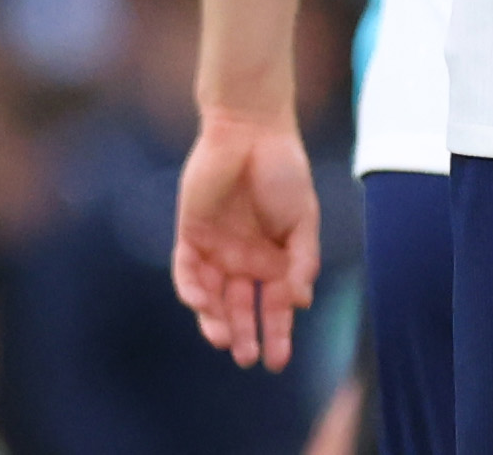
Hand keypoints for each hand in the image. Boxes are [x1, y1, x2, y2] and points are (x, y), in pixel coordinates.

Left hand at [172, 108, 320, 370]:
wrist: (252, 130)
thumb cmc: (284, 171)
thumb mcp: (304, 219)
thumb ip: (302, 260)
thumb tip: (299, 302)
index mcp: (275, 260)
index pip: (274, 307)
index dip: (277, 334)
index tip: (278, 361)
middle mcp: (245, 259)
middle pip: (240, 309)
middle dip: (244, 335)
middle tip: (248, 358)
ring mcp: (217, 248)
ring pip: (212, 297)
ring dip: (215, 321)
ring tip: (224, 339)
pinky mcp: (191, 233)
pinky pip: (188, 271)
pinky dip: (192, 290)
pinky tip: (202, 303)